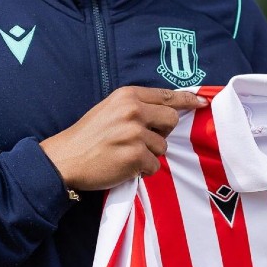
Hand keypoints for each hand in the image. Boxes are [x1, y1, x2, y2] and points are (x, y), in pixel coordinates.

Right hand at [40, 87, 206, 191]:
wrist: (65, 159)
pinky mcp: (135, 156)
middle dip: (163, 132)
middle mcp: (133, 111)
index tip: (202, 102)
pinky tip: (123, 166)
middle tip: (142, 139)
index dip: (187, 100)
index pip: (166, 95)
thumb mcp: (110, 109)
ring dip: (148, 154)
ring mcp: (135, 133)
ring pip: (163, 146)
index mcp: (127, 96)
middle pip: (172, 119)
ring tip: (125, 154)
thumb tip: (167, 112)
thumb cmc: (88, 136)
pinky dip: (142, 170)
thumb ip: (136, 107)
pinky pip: (154, 166)